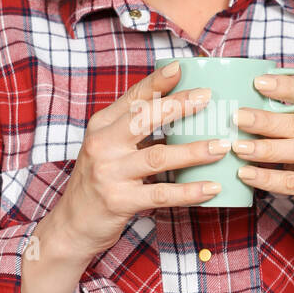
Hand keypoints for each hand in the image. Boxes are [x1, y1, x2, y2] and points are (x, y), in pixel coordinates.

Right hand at [56, 62, 229, 254]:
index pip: (132, 98)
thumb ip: (135, 131)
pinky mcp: (119, 201)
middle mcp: (102, 146)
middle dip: (178, 105)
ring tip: (221, 146)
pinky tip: (211, 187)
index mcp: (101, 127)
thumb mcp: (109, 149)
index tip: (179, 67)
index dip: (156, 82)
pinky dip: (189, 190)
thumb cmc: (99, 182)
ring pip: (158, 157)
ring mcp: (109, 173)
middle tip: (208, 97)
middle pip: (144, 119)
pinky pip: (161, 194)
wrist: (71, 225)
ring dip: (193, 151)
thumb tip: (179, 109)